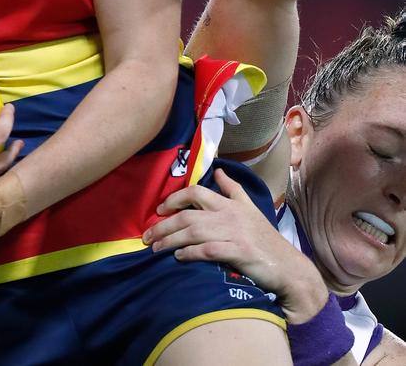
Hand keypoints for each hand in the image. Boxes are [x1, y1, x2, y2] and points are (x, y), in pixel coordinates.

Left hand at [142, 167, 328, 323]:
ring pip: (193, 232)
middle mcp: (229, 215)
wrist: (287, 266)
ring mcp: (234, 233)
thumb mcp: (250, 207)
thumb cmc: (264, 238)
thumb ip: (232, 189)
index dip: (174, 199)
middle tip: (147, 235)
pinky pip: (207, 250)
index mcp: (230, 203)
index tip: (159, 209)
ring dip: (170, 240)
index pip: (196, 192)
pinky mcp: (238, 252)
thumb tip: (218, 169)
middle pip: (188, 215)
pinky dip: (190, 253)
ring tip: (155, 248)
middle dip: (164, 225)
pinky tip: (179, 257)